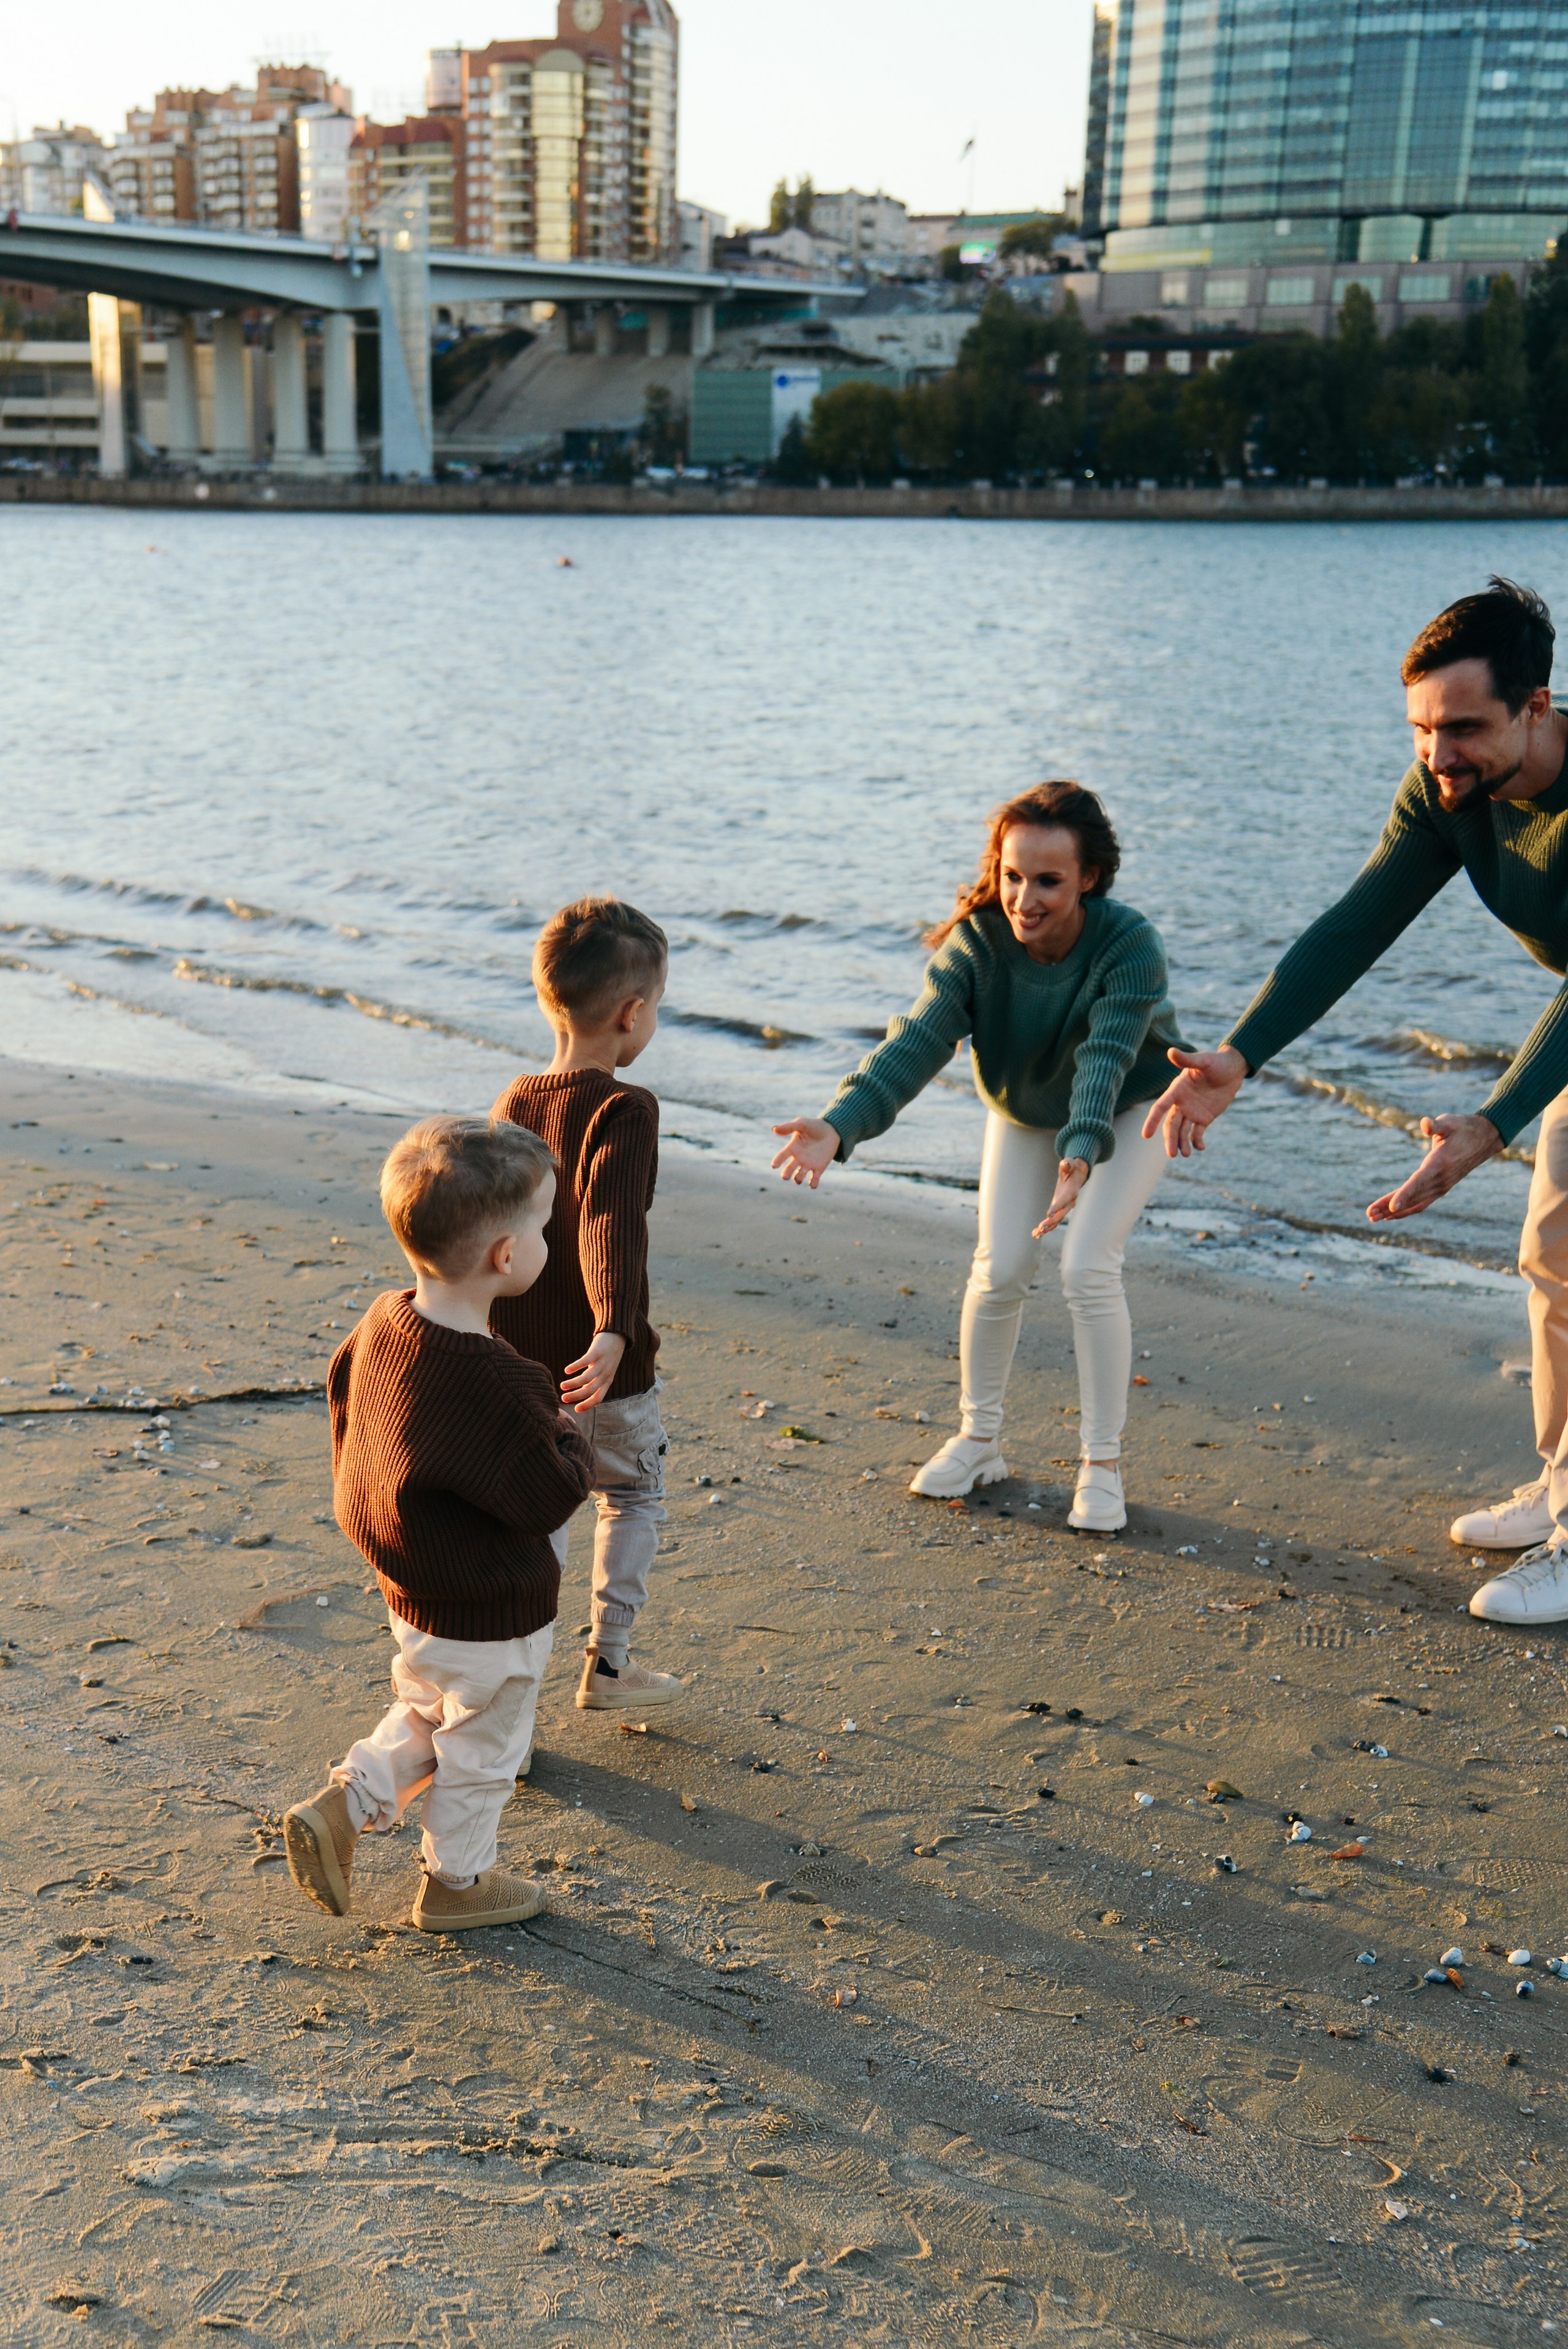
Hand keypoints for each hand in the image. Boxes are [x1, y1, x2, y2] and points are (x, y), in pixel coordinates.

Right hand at [561, 1329, 625, 1410]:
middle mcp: (606, 1374)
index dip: (587, 1405)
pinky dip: (575, 1367)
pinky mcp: (597, 1352)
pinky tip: (566, 1370)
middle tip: (563, 1398)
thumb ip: (593, 1382)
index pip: (598, 1398)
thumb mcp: (603, 1371)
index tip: (575, 1410)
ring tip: (562, 1386)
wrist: (617, 1337)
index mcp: (607, 1381)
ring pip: (587, 1378)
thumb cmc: (607, 1356)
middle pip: (590, 1390)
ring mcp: (602, 1363)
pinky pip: (585, 1361)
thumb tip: (579, 1393)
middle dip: (576, 1396)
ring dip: (573, 1383)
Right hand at [770, 1116, 839, 1187]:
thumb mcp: (802, 1123)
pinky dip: (813, 1184)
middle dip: (786, 1173)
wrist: (832, 1130)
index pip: (782, 1156)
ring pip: (799, 1177)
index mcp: (792, 1148)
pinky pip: (814, 1180)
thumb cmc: (814, 1126)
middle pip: (789, 1169)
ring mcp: (808, 1164)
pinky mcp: (819, 1168)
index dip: (777, 1161)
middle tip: (785, 1176)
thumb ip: (789, 1127)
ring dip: (798, 1179)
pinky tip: (813, 1184)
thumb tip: (774, 1129)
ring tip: (799, 1177)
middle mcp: (798, 1158)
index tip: (774, 1165)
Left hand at [1033, 1157, 1089, 1235]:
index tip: (1048, 1214)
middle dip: (1051, 1222)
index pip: (1065, 1200)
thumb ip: (1068, 1164)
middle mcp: (1070, 1202)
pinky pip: (1053, 1221)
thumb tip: (1065, 1163)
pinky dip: (1045, 1227)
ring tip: (1036, 1234)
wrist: (1076, 1174)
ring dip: (1047, 1228)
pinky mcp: (1059, 1209)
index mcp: (1072, 1191)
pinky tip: (1035, 1233)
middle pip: (1061, 1214)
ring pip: (1057, 1221)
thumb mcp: (1070, 1163)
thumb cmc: (1072, 1168)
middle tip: (1041, 1227)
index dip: (1057, 1207)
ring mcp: (1065, 1207)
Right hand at [1141, 1045, 1248, 1157]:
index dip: (1152, 1121)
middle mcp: (1181, 1103)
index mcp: (1176, 1090)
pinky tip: (1200, 1147)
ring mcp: (1192, 1112)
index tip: (1145, 1135)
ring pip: (1182, 1131)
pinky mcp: (1204, 1118)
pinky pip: (1197, 1133)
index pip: (1160, 1107)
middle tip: (1172, 1155)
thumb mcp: (1203, 1061)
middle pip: (1170, 1125)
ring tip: (1187, 1154)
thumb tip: (1170, 1051)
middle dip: (1170, 1140)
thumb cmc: (1217, 1062)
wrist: (1233, 1070)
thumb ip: (1187, 1059)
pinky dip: (1197, 1141)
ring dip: (1182, 1143)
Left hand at [1366, 1112, 1502, 1221]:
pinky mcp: (1441, 1189)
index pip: (1419, 1182)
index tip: (1391, 1207)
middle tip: (1369, 1214)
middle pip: (1412, 1197)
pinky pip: (1421, 1203)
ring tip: (1373, 1217)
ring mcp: (1442, 1187)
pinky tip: (1390, 1215)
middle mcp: (1440, 1180)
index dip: (1404, 1195)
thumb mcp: (1449, 1122)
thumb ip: (1435, 1125)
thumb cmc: (1462, 1128)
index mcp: (1440, 1164)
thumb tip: (1425, 1123)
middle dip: (1389, 1207)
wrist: (1483, 1139)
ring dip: (1394, 1212)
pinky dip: (1406, 1210)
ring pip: (1415, 1204)